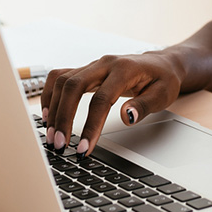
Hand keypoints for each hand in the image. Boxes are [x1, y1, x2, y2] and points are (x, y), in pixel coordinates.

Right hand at [38, 51, 183, 156]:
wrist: (161, 64)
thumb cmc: (163, 80)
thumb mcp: (163, 94)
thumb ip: (144, 106)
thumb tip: (126, 116)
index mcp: (124, 70)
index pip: (101, 99)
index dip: (91, 125)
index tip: (84, 147)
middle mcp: (104, 64)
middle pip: (73, 86)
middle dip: (63, 116)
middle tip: (59, 143)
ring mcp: (93, 65)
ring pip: (63, 81)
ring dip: (54, 108)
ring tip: (52, 135)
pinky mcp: (86, 70)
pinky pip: (60, 77)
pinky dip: (50, 95)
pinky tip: (48, 114)